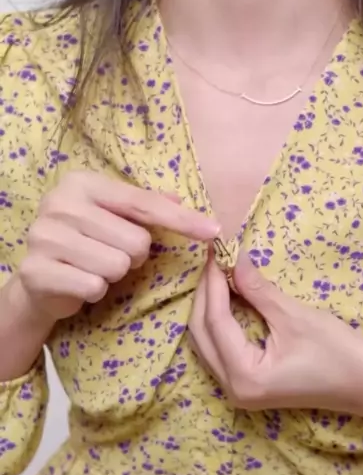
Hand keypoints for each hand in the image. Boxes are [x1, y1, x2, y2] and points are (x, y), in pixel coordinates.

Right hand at [14, 171, 218, 322]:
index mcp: (81, 183)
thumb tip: (181, 198)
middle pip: (136, 241)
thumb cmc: (86, 242)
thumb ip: (145, 206)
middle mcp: (59, 203)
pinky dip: (94, 291)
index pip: (144, 203)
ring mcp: (44, 236)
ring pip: (117, 266)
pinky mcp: (36, 270)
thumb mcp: (113, 217)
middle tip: (112, 254)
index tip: (213, 231)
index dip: (182, 219)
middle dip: (133, 256)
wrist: (40, 279)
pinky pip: (94, 286)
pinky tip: (80, 282)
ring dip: (113, 274)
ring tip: (94, 268)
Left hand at [189, 251, 362, 414]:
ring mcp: (237, 390)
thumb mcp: (296, 317)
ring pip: (206, 342)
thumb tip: (233, 259)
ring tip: (219, 272)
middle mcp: (233, 388)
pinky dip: (219, 322)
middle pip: (202, 333)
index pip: (215, 321)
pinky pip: (219, 349)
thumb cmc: (338, 353)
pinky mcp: (246, 385)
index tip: (217, 250)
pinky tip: (227, 297)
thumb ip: (258, 290)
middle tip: (216, 259)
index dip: (213, 283)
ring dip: (209, 307)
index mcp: (244, 375)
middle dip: (206, 293)